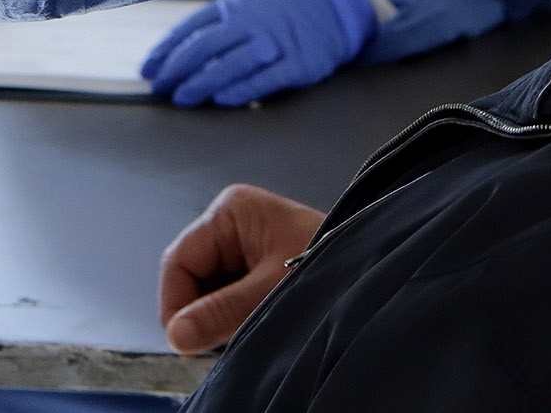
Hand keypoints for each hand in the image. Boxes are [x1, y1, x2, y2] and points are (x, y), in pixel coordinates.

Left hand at [140, 0, 375, 106]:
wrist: (330, 10)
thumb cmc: (277, 13)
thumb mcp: (245, 6)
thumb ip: (215, 25)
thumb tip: (173, 54)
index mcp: (235, 5)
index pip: (192, 26)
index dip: (167, 49)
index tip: (148, 68)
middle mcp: (253, 21)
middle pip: (207, 45)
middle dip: (179, 68)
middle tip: (161, 87)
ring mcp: (275, 41)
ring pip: (232, 63)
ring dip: (203, 82)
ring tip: (183, 98)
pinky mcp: (297, 63)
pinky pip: (266, 78)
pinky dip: (243, 89)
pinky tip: (222, 99)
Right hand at [159, 184, 325, 353]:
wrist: (375, 268)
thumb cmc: (333, 262)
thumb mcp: (268, 291)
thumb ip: (220, 312)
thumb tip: (176, 334)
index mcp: (231, 211)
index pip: (179, 261)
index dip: (177, 304)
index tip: (186, 340)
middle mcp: (234, 222)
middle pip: (191, 276)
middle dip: (202, 311)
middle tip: (225, 335)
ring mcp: (246, 242)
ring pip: (209, 289)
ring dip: (220, 315)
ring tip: (250, 324)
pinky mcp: (259, 263)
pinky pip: (229, 294)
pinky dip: (235, 314)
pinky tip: (256, 320)